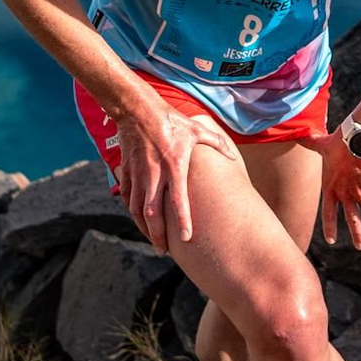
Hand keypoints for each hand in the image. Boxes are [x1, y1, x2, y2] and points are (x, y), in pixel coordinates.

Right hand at [113, 104, 239, 254]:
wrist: (137, 109)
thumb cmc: (170, 120)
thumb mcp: (196, 129)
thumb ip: (217, 143)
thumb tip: (233, 157)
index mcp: (174, 166)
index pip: (178, 200)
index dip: (183, 221)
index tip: (187, 239)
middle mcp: (154, 174)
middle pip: (153, 213)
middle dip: (157, 236)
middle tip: (164, 251)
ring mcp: (138, 174)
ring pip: (137, 209)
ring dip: (144, 228)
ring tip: (154, 240)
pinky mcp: (126, 172)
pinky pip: (128, 198)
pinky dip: (133, 212)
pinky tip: (140, 220)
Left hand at [319, 131, 360, 250]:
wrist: (355, 141)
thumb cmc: (337, 144)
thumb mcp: (321, 144)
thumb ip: (311, 142)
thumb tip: (300, 133)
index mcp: (332, 189)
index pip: (329, 213)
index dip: (330, 227)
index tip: (332, 240)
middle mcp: (347, 194)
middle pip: (353, 219)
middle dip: (358, 234)